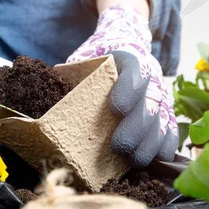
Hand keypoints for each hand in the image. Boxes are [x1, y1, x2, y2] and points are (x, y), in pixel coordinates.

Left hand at [67, 5, 177, 166]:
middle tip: (119, 147)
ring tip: (132, 160)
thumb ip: (65, 78)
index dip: (128, 90)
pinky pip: (172, 132)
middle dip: (136, 128)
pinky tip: (154, 160)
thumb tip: (35, 97)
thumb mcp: (79, 62)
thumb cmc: (94, 62)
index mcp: (127, 59)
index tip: (115, 109)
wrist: (122, 47)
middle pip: (151, 103)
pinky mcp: (167, 114)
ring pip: (163, 121)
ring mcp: (160, 96)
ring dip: (149, 144)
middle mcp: (150, 77)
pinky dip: (165, 148)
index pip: (134, 70)